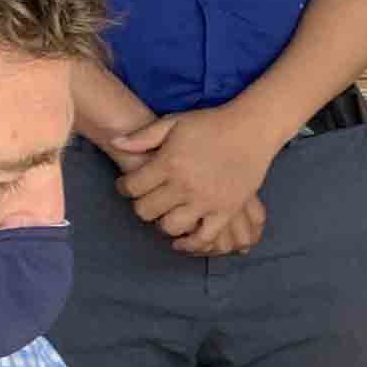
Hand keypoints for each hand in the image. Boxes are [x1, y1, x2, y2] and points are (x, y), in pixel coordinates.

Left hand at [103, 110, 284, 249]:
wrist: (251, 129)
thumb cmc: (210, 124)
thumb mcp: (174, 123)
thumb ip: (143, 136)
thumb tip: (115, 142)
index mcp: (168, 163)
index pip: (132, 186)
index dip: (124, 187)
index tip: (128, 186)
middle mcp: (184, 185)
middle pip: (147, 210)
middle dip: (142, 206)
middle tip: (147, 200)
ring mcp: (206, 201)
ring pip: (171, 226)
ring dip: (163, 224)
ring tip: (165, 215)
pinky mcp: (225, 211)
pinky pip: (204, 237)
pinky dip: (190, 244)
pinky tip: (182, 241)